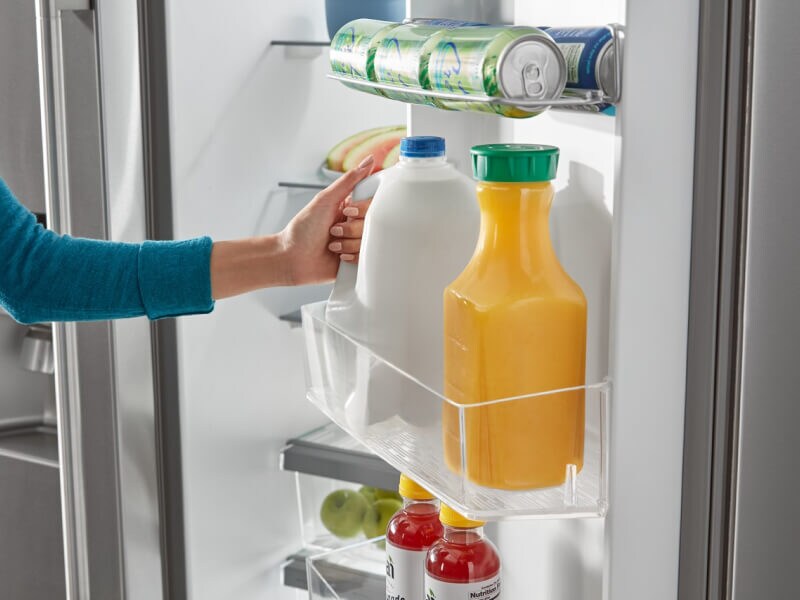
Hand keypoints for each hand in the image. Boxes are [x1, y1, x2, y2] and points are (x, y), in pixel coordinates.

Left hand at [209, 156, 373, 299]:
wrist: (291, 258)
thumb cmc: (302, 229)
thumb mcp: (325, 200)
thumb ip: (349, 181)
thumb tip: (369, 161)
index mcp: (350, 208)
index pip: (373, 203)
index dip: (363, 209)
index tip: (349, 211)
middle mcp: (355, 225)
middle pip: (373, 224)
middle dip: (350, 228)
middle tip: (333, 230)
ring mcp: (356, 244)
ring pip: (369, 243)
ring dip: (348, 244)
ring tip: (332, 244)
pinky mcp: (356, 262)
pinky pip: (366, 259)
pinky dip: (351, 257)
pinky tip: (338, 256)